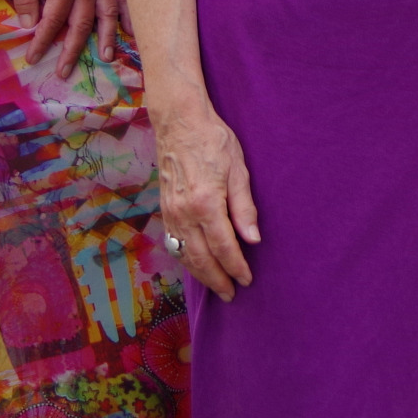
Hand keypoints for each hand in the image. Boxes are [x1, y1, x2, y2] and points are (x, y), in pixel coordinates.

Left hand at [10, 0, 123, 72]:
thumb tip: (28, 25)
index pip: (54, 19)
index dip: (42, 40)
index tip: (33, 58)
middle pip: (82, 23)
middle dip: (72, 49)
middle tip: (63, 71)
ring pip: (106, 14)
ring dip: (106, 37)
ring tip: (105, 57)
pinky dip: (127, 14)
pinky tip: (130, 29)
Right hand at [153, 102, 260, 294]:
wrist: (180, 124)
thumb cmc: (214, 142)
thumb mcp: (239, 170)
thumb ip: (244, 208)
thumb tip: (252, 240)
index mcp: (206, 204)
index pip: (224, 247)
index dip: (236, 267)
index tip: (247, 280)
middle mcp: (184, 214)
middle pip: (201, 258)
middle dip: (217, 280)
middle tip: (232, 293)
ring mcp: (171, 214)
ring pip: (185, 255)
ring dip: (200, 274)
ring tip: (216, 285)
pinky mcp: (164, 210)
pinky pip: (174, 244)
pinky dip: (186, 259)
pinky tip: (197, 264)